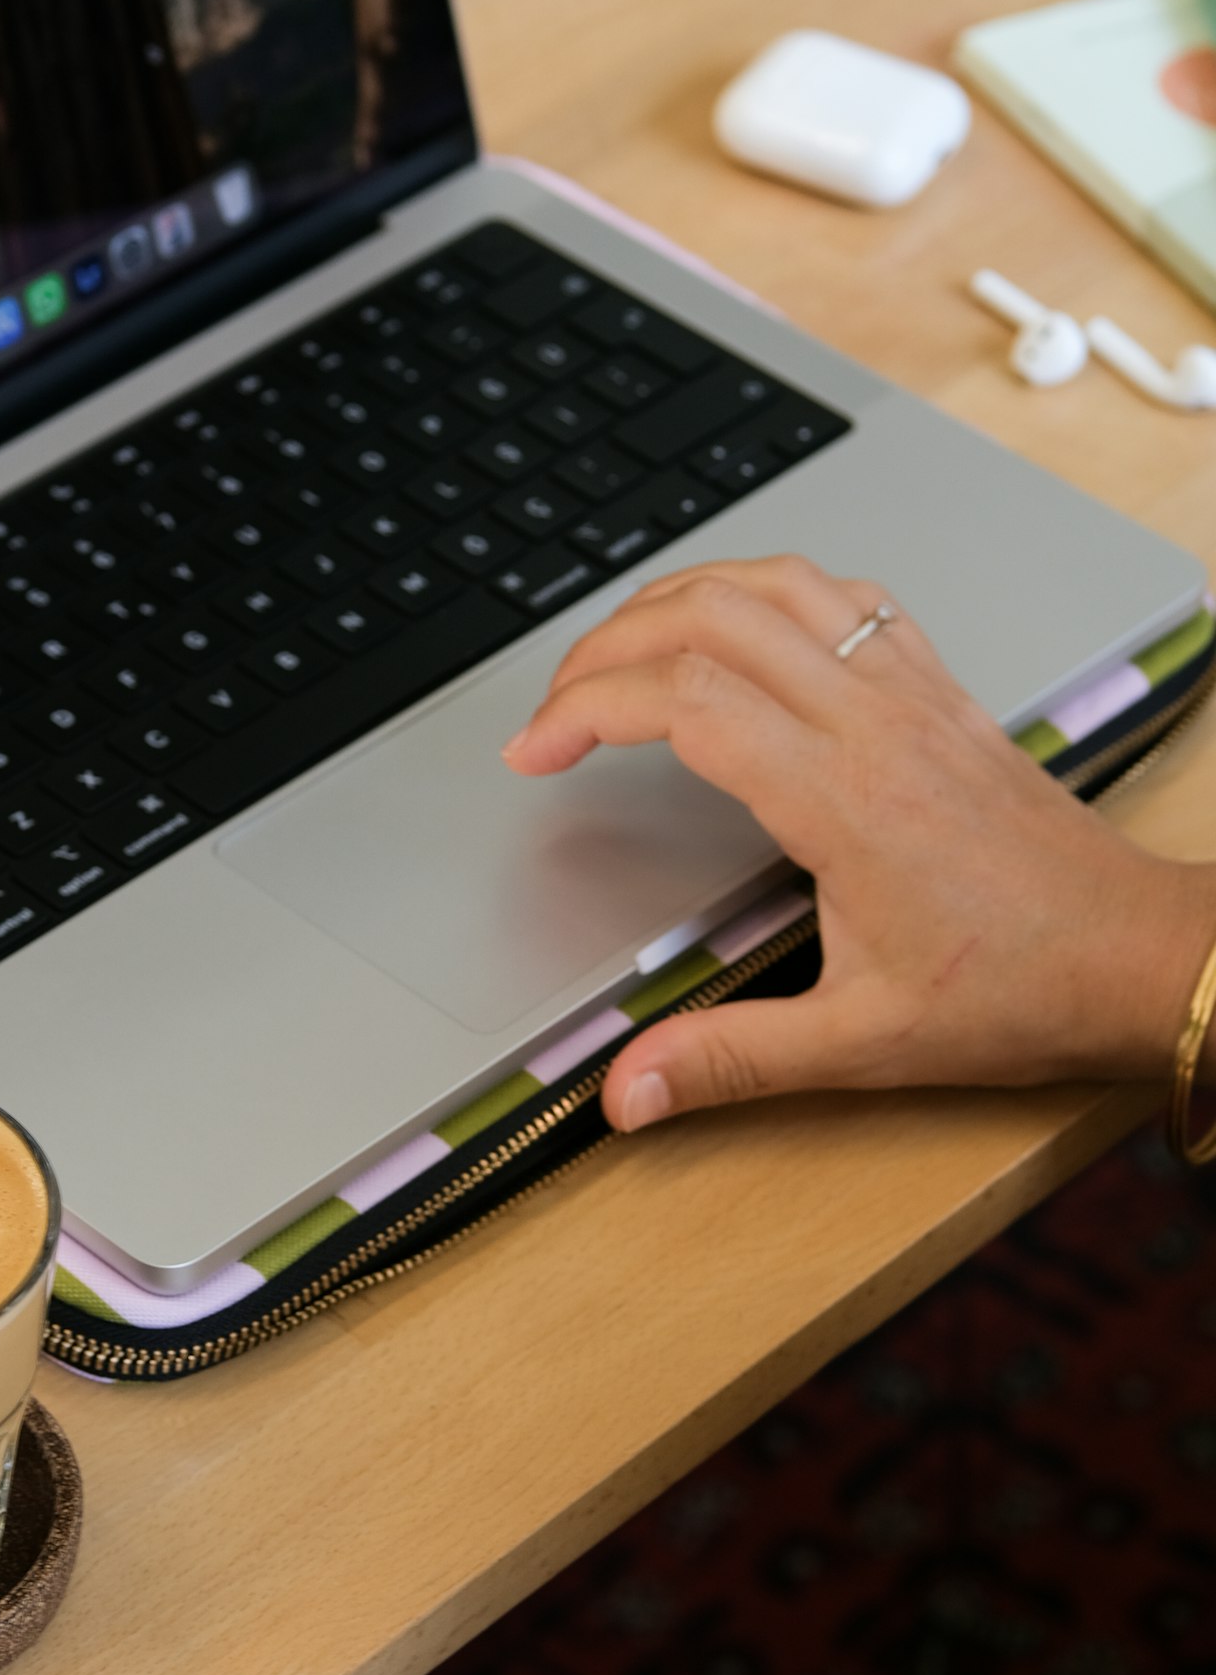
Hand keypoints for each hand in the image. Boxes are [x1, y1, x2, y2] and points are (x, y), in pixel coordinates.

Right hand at [501, 555, 1215, 1131]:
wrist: (1138, 955)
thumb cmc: (1021, 989)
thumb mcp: (862, 1044)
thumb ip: (730, 1060)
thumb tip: (627, 1092)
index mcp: (839, 796)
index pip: (682, 700)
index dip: (584, 711)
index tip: (535, 754)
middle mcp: (872, 720)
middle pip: (708, 615)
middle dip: (605, 645)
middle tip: (556, 705)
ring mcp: (910, 691)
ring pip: (775, 582)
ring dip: (679, 596)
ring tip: (622, 647)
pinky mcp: (941, 688)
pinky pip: (845, 596)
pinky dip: (770, 590)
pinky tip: (745, 626)